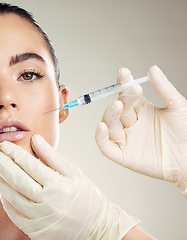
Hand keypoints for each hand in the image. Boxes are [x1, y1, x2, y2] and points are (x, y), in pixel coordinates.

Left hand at [0, 135, 138, 239]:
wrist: (97, 228)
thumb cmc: (87, 197)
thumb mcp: (73, 173)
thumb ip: (52, 156)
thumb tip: (36, 139)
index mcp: (58, 186)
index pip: (30, 166)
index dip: (14, 154)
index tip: (3, 145)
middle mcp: (47, 203)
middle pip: (17, 181)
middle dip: (0, 165)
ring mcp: (40, 219)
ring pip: (13, 198)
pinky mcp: (36, 231)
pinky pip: (15, 215)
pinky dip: (7, 203)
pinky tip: (3, 192)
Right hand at [95, 66, 186, 196]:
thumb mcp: (178, 107)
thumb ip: (164, 88)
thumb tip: (152, 69)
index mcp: (143, 111)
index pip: (127, 95)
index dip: (123, 84)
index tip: (123, 73)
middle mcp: (132, 124)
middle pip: (118, 109)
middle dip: (122, 99)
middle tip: (131, 91)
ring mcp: (127, 140)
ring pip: (109, 125)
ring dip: (109, 114)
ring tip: (118, 106)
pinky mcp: (124, 156)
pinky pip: (106, 147)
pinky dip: (100, 137)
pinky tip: (102, 126)